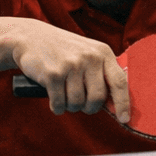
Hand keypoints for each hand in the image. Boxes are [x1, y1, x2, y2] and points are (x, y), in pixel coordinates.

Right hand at [12, 22, 129, 122]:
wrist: (30, 37)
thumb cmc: (63, 50)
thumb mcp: (88, 53)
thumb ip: (101, 72)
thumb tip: (114, 103)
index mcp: (102, 52)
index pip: (119, 82)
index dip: (123, 103)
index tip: (125, 119)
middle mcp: (89, 57)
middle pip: (97, 98)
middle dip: (89, 108)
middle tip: (83, 105)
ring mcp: (71, 65)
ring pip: (77, 103)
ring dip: (71, 107)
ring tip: (66, 97)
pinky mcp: (53, 74)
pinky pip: (60, 103)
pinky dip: (57, 107)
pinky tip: (55, 101)